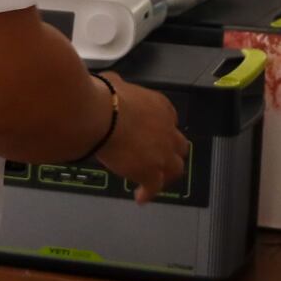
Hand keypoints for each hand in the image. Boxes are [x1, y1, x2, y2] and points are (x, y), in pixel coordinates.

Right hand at [98, 76, 189, 202]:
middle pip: (178, 145)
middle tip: (160, 157)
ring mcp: (163, 153)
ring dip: (166, 173)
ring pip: (175, 168)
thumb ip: (118, 87)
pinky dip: (148, 192)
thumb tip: (111, 84)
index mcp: (161, 107)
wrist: (103, 116)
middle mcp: (167, 130)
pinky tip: (141, 196)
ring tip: (157, 179)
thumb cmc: (106, 98)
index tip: (151, 134)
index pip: (168, 120)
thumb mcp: (114, 84)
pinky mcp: (151, 173)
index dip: (160, 129)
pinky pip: (155, 187)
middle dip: (171, 152)